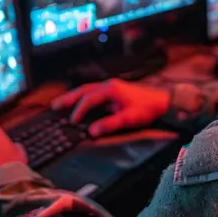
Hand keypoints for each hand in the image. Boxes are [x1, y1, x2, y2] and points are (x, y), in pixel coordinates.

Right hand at [51, 78, 169, 137]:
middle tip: (54, 105)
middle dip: (68, 98)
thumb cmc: (148, 108)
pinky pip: (95, 90)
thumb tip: (92, 131)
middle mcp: (109, 85)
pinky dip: (84, 95)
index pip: (88, 100)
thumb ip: (109, 124)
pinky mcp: (116, 89)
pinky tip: (81, 102)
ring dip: (75, 95)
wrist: (164, 99)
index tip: (72, 122)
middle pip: (84, 89)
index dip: (79, 111)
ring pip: (88, 88)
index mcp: (110, 89)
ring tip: (62, 102)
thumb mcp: (129, 118)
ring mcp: (112, 86)